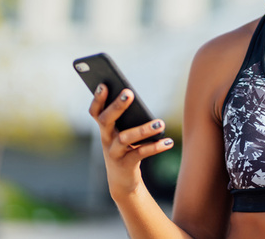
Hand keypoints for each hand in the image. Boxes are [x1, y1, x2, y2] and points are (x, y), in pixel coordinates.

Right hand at [88, 83, 173, 200]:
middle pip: (106, 120)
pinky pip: (140, 154)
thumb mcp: (123, 132)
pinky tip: (168, 142)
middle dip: (117, 106)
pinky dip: (155, 147)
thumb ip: (127, 117)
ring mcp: (114, 153)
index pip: (96, 111)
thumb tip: (134, 96)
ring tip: (160, 123)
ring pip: (125, 138)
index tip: (104, 84)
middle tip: (129, 93)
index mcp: (104, 128)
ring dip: (143, 130)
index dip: (97, 99)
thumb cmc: (125, 148)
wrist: (122, 180)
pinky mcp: (126, 165)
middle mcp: (106, 139)